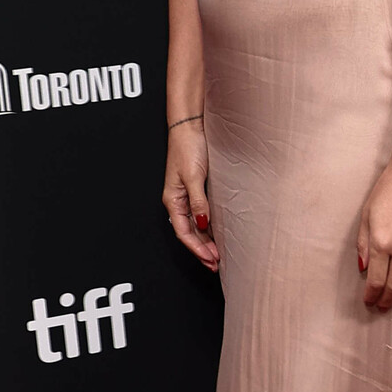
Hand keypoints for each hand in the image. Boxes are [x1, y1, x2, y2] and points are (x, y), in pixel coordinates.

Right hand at [164, 121, 219, 271]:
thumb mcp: (193, 177)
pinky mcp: (198, 189)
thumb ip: (198, 201)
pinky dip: (209, 228)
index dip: (197, 248)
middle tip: (216, 265)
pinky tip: (218, 234)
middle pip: (189, 233)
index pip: (183, 232)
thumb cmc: (188, 148)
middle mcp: (179, 201)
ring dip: (206, 242)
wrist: (191, 127)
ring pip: (196, 226)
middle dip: (202, 250)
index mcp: (173, 200)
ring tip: (218, 255)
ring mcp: (188, 196)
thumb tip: (203, 224)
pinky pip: (202, 215)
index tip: (210, 260)